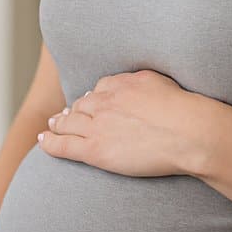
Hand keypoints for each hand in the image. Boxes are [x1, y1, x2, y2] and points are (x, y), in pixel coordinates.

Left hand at [39, 70, 217, 177]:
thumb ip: (142, 81)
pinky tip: (43, 140)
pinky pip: (64, 145)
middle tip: (65, 116)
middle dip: (73, 111)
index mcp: (120, 85)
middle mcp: (104, 102)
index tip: (89, 104)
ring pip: (69, 123)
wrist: (188, 132)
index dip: (92, 99)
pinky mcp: (96, 149)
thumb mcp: (160, 82)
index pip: (99, 90)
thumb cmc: (184, 111)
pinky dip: (50, 142)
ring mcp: (97, 126)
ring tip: (52, 126)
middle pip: (81, 106)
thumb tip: (134, 83)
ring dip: (58, 124)